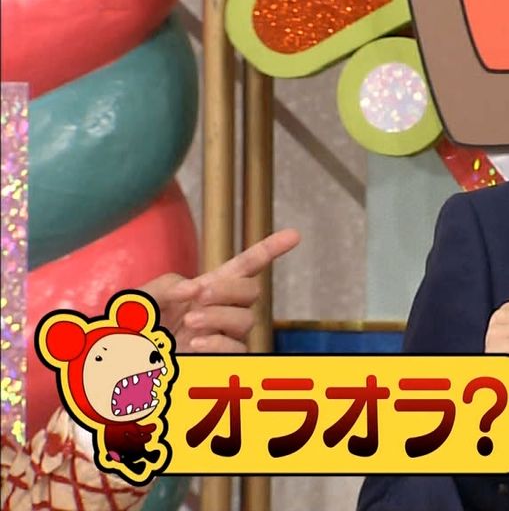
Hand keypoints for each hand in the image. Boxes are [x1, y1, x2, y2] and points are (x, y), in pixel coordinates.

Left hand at [140, 229, 300, 352]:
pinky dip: (219, 342)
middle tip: (199, 296)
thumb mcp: (142, 297)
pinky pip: (238, 348)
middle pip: (252, 292)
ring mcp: (223, 337)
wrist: (121, 365)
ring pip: (246, 320)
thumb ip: (167, 285)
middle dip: (230, 290)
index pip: (245, 266)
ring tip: (189, 325)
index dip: (270, 249)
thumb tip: (194, 290)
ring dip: (219, 316)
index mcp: (206, 290)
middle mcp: (221, 312)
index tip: (295, 235)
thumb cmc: (131, 329)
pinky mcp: (219, 361)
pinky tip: (196, 343)